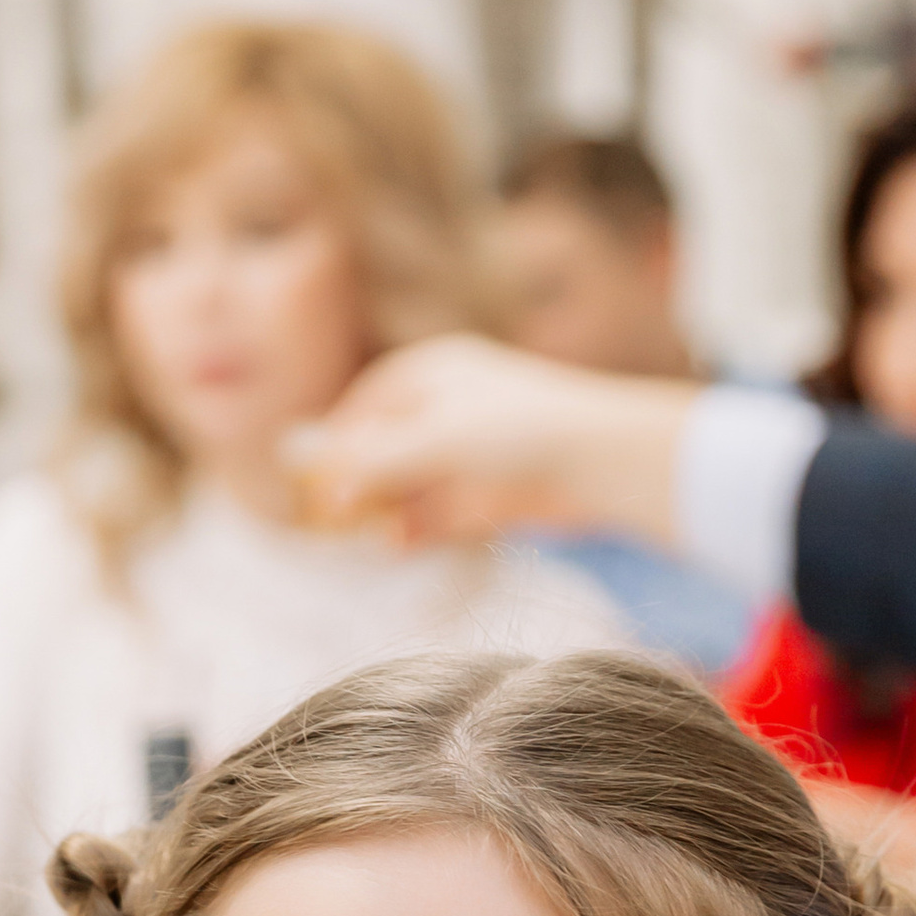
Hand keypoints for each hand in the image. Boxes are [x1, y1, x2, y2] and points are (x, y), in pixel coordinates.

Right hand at [295, 336, 694, 549]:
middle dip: (361, 480)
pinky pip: (444, 512)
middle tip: (330, 515)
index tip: (309, 472)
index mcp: (438, 371)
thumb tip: (310, 471)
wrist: (606, 464)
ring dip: (388, 509)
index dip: (339, 435)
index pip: (371, 399)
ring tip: (365, 534)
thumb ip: (372, 458)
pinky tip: (397, 544)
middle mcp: (455, 408)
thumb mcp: (435, 439)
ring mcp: (477, 454)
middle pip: (390, 445)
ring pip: (415, 484)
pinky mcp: (497, 496)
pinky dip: (419, 528)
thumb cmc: (523, 430)